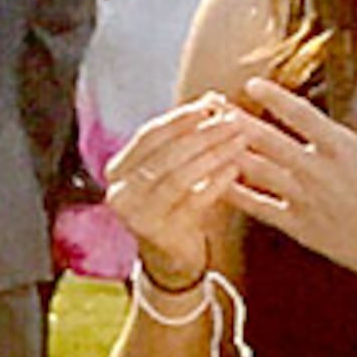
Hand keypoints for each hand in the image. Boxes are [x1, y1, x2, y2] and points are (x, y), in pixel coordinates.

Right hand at [102, 91, 251, 287]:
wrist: (169, 258)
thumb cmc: (172, 205)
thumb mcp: (170, 169)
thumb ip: (184, 137)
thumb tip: (212, 99)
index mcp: (117, 170)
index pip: (148, 136)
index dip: (180, 118)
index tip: (210, 104)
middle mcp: (120, 192)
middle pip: (165, 154)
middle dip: (202, 134)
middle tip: (233, 120)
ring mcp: (138, 215)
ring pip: (179, 176)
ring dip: (213, 154)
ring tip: (238, 140)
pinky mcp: (161, 233)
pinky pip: (194, 201)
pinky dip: (216, 183)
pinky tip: (235, 169)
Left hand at [229, 70, 356, 318]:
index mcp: (344, 149)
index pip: (301, 115)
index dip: (274, 98)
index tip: (251, 83)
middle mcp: (318, 172)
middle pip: (266, 140)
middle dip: (235, 119)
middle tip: (209, 103)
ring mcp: (305, 200)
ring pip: (257, 171)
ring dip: (228, 150)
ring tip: (203, 135)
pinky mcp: (299, 226)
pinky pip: (259, 208)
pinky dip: (234, 194)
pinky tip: (211, 182)